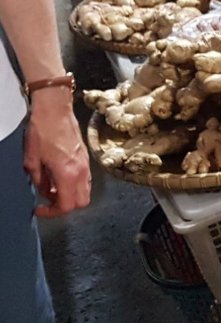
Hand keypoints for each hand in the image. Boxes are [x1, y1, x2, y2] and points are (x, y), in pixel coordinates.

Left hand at [23, 89, 90, 217]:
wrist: (55, 110)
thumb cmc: (42, 131)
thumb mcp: (31, 161)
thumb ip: (39, 181)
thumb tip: (44, 190)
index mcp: (67, 173)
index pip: (66, 205)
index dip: (52, 212)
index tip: (40, 209)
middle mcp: (81, 171)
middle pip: (81, 202)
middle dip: (65, 206)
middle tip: (49, 202)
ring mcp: (86, 164)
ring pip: (85, 191)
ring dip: (70, 195)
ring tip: (53, 189)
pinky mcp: (86, 157)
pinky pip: (85, 179)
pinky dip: (74, 185)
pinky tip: (59, 177)